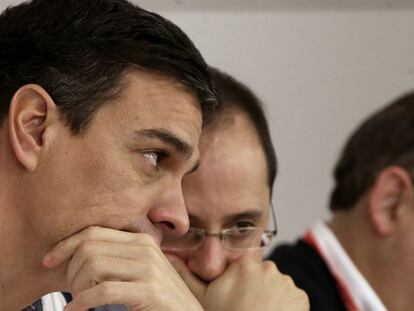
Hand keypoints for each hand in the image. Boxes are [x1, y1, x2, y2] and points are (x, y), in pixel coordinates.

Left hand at [43, 226, 202, 310]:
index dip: (66, 245)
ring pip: (92, 266)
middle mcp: (145, 248)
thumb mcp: (141, 270)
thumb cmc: (160, 297)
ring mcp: (148, 268)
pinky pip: (102, 292)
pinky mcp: (148, 290)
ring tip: (79, 302)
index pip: (93, 232)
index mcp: (141, 240)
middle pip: (89, 248)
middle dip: (70, 271)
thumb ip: (117, 258)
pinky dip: (81, 304)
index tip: (49, 260)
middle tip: (71, 291)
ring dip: (76, 288)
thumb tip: (78, 255)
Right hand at [168, 255, 308, 310]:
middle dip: (253, 290)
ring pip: (276, 288)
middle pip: (259, 278)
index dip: (235, 287)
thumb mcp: (200, 299)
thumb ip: (185, 274)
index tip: (232, 302)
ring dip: (270, 299)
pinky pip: (292, 300)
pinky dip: (285, 308)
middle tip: (244, 310)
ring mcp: (287, 283)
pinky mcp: (301, 298)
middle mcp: (268, 267)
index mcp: (243, 264)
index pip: (241, 271)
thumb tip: (167, 255)